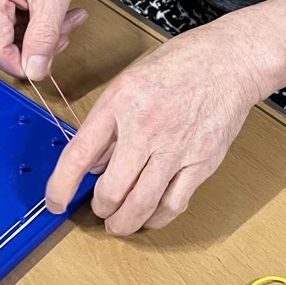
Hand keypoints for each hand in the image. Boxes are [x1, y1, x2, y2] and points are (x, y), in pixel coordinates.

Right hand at [0, 0, 87, 79]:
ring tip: (64, 22)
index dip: (23, 64)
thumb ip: (45, 36)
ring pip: (4, 46)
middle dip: (34, 49)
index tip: (48, 64)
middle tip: (64, 34)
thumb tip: (35, 72)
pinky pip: (5, 37)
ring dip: (37, 42)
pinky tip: (52, 20)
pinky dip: (32, 34)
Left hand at [44, 24, 265, 233]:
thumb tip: (94, 164)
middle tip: (99, 211)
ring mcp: (176, 148)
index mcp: (121, 103)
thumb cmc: (182, 65)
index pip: (79, 155)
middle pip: (112, 191)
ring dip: (125, 223)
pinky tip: (151, 216)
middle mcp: (146, 127)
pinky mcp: (201, 162)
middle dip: (100, 211)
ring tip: (120, 223)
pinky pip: (174, 205)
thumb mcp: (129, 82)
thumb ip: (109, 125)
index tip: (55, 202)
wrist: (230, 61)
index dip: (60, 186)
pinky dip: (157, 218)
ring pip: (142, 205)